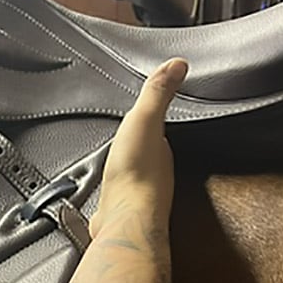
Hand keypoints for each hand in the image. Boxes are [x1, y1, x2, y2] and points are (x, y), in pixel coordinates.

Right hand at [90, 57, 187, 236]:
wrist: (123, 218)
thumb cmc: (136, 173)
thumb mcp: (145, 120)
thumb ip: (158, 93)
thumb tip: (178, 64)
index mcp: (162, 150)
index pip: (159, 132)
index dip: (151, 123)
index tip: (146, 115)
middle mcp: (154, 174)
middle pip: (147, 155)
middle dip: (137, 147)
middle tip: (128, 138)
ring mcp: (137, 195)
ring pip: (132, 176)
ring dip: (124, 169)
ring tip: (115, 161)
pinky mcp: (119, 212)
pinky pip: (115, 197)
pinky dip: (111, 191)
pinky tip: (104, 190)